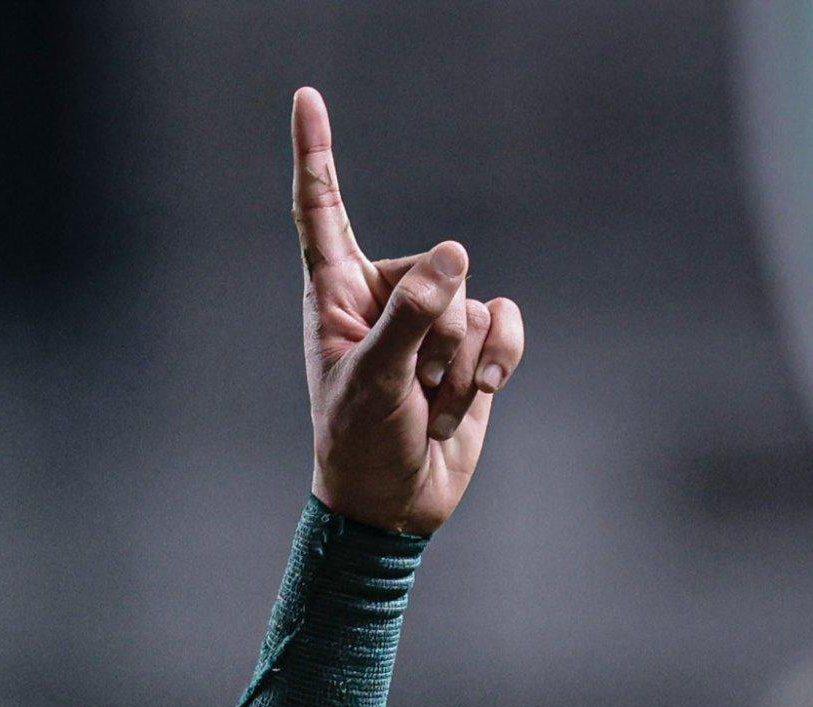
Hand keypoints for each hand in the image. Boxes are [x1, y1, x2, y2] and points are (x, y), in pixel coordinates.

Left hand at [290, 86, 522, 534]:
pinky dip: (500, 358)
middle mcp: (385, 293)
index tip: (306, 97)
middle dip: (434, 335)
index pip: (323, 210)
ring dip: (459, 363)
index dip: (316, 154)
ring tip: (429, 404)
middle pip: (436, 268)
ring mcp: (432, 318)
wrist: (396, 504)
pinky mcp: (472, 344)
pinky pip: (506, 320)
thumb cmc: (360, 446)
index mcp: (335, 293)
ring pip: (473, 299)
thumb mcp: (374, 383)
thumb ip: (411, 317)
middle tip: (407, 390)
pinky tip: (480, 394)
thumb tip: (455, 255)